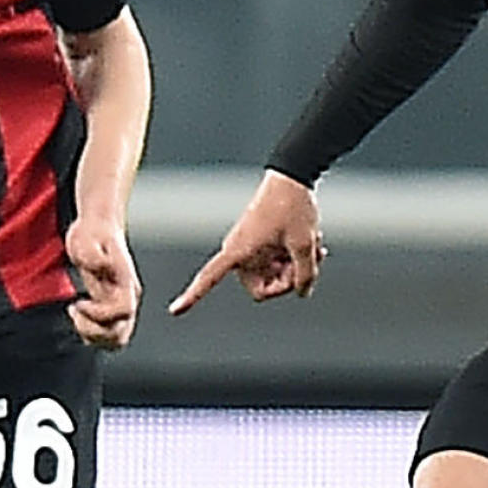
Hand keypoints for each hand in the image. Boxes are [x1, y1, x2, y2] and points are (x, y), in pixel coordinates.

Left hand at [66, 212, 140, 349]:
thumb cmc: (92, 232)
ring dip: (94, 336)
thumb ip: (92, 254)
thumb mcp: (85, 239)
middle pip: (121, 334)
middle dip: (94, 331)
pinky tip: (78, 314)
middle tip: (74, 310)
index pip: (124, 311)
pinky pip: (109, 334)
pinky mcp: (113, 307)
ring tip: (76, 314)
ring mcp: (122, 303)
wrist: (99, 228)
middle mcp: (128, 296)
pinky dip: (92, 334)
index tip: (78, 302)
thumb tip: (100, 266)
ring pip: (117, 339)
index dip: (99, 314)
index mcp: (126, 282)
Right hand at [168, 170, 324, 313]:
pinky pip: (276, 263)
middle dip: (286, 280)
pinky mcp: (262, 244)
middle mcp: (239, 252)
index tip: (173, 311)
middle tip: (309, 262)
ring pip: (273, 275)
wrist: (292, 176)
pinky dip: (293, 257)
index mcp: (238, 251)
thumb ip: (305, 274)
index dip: (192, 296)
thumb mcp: (305, 244)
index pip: (208, 278)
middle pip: (262, 287)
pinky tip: (313, 244)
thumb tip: (302, 293)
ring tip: (314, 245)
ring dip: (295, 266)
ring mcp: (252, 249)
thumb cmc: (293, 207)